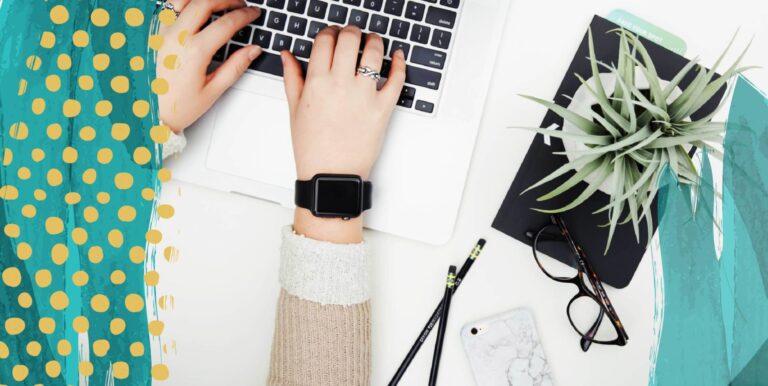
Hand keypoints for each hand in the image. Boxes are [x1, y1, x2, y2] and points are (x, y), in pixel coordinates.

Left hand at [157, 0, 262, 133]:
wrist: (149, 114)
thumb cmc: (177, 106)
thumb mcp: (213, 90)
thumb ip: (235, 67)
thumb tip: (252, 50)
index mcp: (194, 52)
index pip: (225, 24)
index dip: (244, 15)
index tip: (252, 14)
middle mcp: (175, 38)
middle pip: (204, 2)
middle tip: (239, 4)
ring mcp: (160, 32)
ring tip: (217, 1)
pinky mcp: (152, 33)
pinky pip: (167, 8)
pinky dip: (184, 3)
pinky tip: (194, 7)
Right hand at [281, 25, 405, 242]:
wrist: (331, 175)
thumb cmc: (312, 148)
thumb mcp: (294, 110)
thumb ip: (292, 77)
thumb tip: (288, 55)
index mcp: (316, 83)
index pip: (325, 41)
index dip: (329, 32)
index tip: (332, 34)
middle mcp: (341, 85)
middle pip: (349, 39)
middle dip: (351, 31)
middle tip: (352, 34)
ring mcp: (364, 96)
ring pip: (374, 53)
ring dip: (374, 41)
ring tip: (373, 42)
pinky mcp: (383, 108)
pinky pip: (397, 79)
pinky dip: (399, 63)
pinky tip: (397, 56)